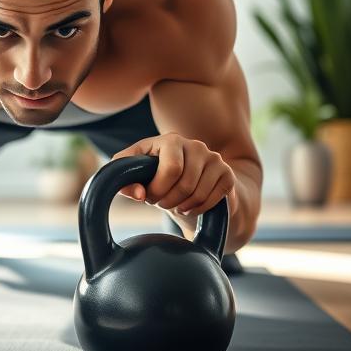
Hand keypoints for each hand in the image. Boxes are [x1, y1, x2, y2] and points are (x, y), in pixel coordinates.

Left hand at [112, 132, 238, 217]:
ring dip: (182, 207)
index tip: (149, 196)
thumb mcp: (134, 174)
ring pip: (199, 194)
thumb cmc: (156, 176)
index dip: (158, 190)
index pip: (171, 169)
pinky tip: (189, 207)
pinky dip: (198, 209)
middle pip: (185, 185)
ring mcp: (214, 159)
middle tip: (161, 203)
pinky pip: (213, 200)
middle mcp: (195, 145)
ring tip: (174, 204)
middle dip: (168, 201)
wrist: (188, 183)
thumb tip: (139, 194)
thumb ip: (123, 180)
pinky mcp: (228, 175)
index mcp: (171, 140)